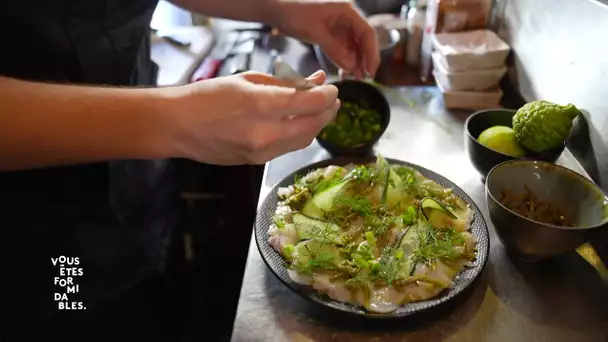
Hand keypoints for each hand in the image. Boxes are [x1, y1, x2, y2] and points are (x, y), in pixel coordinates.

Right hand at [167, 70, 338, 164]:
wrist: (178, 126)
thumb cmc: (208, 96)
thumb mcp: (248, 79)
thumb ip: (285, 82)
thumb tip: (316, 81)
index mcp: (262, 105)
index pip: (311, 102)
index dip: (328, 95)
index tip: (332, 88)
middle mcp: (266, 133)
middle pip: (314, 125)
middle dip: (329, 111)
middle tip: (332, 99)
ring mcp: (262, 152)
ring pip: (305, 140)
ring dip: (317, 125)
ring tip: (319, 110)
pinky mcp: (258, 163)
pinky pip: (289, 148)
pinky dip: (300, 135)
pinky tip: (299, 123)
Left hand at [273, 0, 379, 78]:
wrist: (275, 8)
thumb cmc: (294, 12)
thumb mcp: (315, 32)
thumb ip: (334, 49)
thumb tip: (351, 66)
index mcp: (346, 11)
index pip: (367, 33)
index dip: (372, 53)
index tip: (371, 71)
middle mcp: (346, 16)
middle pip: (362, 40)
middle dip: (364, 59)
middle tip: (363, 78)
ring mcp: (338, 24)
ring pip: (353, 45)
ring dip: (354, 61)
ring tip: (354, 77)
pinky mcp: (329, 31)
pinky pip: (342, 46)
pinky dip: (343, 58)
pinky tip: (343, 71)